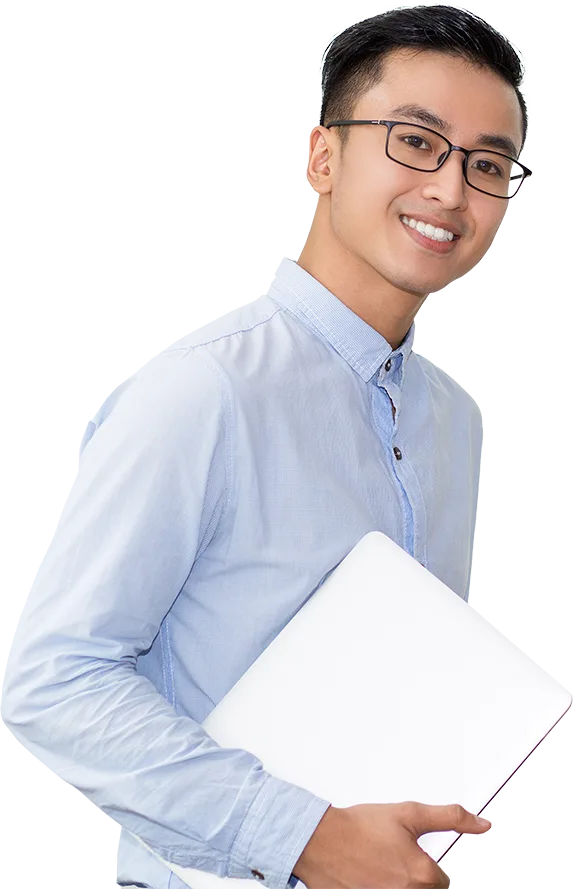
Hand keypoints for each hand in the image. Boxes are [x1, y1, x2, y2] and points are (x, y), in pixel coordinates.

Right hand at [292, 800, 490, 888]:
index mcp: (421, 873)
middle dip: (417, 878)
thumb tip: (482, 824)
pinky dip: (384, 886)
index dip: (429, 865)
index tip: (412, 856)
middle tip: (394, 861)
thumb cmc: (358, 827)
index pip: (445, 881)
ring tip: (382, 868)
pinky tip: (372, 876)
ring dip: (401, 883)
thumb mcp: (408, 813)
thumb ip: (450, 817)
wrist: (319, 841)